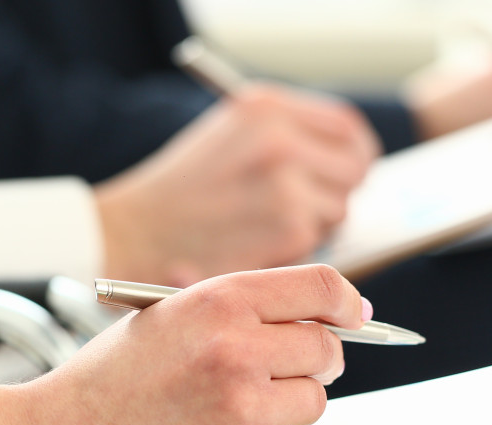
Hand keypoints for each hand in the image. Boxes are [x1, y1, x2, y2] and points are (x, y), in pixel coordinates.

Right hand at [22, 264, 366, 424]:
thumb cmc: (111, 380)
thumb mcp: (170, 316)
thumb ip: (240, 311)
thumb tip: (324, 320)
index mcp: (219, 300)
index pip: (321, 287)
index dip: (346, 303)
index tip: (354, 317)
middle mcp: (237, 349)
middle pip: (327, 350)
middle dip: (313, 362)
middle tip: (277, 373)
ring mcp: (243, 406)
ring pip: (313, 402)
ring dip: (285, 407)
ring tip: (228, 409)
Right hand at [94, 84, 379, 285]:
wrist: (136, 231)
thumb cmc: (180, 191)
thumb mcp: (229, 136)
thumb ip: (284, 136)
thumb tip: (341, 158)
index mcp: (266, 107)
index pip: (346, 127)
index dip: (352, 153)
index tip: (346, 171)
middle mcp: (281, 139)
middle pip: (354, 168)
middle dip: (338, 192)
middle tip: (313, 208)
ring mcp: (288, 183)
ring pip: (338, 209)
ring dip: (314, 224)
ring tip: (267, 227)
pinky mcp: (290, 227)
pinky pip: (317, 240)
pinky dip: (295, 249)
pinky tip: (258, 245)